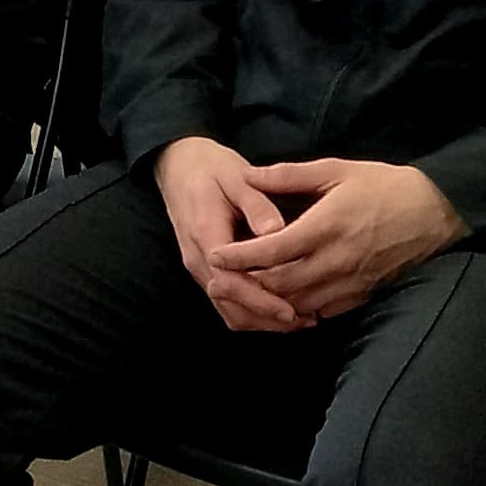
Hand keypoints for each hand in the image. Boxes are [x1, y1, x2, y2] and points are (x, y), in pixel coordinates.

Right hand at [153, 137, 307, 332]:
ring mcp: (200, 267)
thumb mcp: (236, 176)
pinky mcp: (206, 270)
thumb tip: (276, 231)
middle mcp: (198, 259)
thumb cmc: (210, 168)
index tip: (291, 311)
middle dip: (267, 319)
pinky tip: (278, 306)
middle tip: (307, 321)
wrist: (179, 165)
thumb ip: (256, 204)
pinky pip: (227, 302)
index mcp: (206, 235)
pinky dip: (252, 311)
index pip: (231, 283)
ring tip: (300, 318)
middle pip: (230, 306)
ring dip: (261, 320)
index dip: (261, 301)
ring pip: (228, 310)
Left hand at [221, 159, 466, 323]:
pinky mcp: (360, 296)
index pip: (272, 250)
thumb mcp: (337, 170)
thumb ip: (290, 175)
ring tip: (243, 293)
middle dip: (246, 285)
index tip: (215, 256)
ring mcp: (349, 283)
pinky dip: (297, 310)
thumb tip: (250, 175)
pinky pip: (321, 311)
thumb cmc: (384, 186)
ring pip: (298, 303)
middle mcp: (335, 260)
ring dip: (269, 301)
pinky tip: (283, 301)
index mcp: (326, 226)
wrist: (434, 214)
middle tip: (218, 280)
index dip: (240, 256)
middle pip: (279, 284)